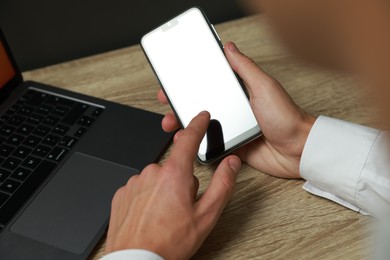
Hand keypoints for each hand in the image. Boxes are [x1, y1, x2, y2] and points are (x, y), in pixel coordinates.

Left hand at [105, 111, 240, 258]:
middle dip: (181, 181)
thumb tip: (231, 163)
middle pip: (174, 167)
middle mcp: (152, 173)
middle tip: (182, 208)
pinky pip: (140, 188)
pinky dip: (147, 198)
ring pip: (157, 179)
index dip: (197, 125)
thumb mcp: (206, 215)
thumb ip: (222, 184)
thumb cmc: (170, 242)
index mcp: (174, 174)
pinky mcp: (122, 193)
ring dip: (163, 191)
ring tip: (165, 216)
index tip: (201, 116)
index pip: (189, 140)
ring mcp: (135, 183)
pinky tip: (150, 216)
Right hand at [158, 42, 315, 177]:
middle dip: (181, 104)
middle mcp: (233, 109)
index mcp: (240, 92)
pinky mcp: (232, 145)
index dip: (190, 82)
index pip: (210, 83)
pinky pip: (210, 144)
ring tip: (172, 125)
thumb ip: (245, 68)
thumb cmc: (286, 116)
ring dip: (185, 125)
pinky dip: (197, 144)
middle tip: (167, 104)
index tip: (174, 82)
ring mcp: (232, 128)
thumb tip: (229, 47)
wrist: (296, 150)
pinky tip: (187, 143)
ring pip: (202, 125)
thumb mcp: (264, 86)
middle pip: (201, 104)